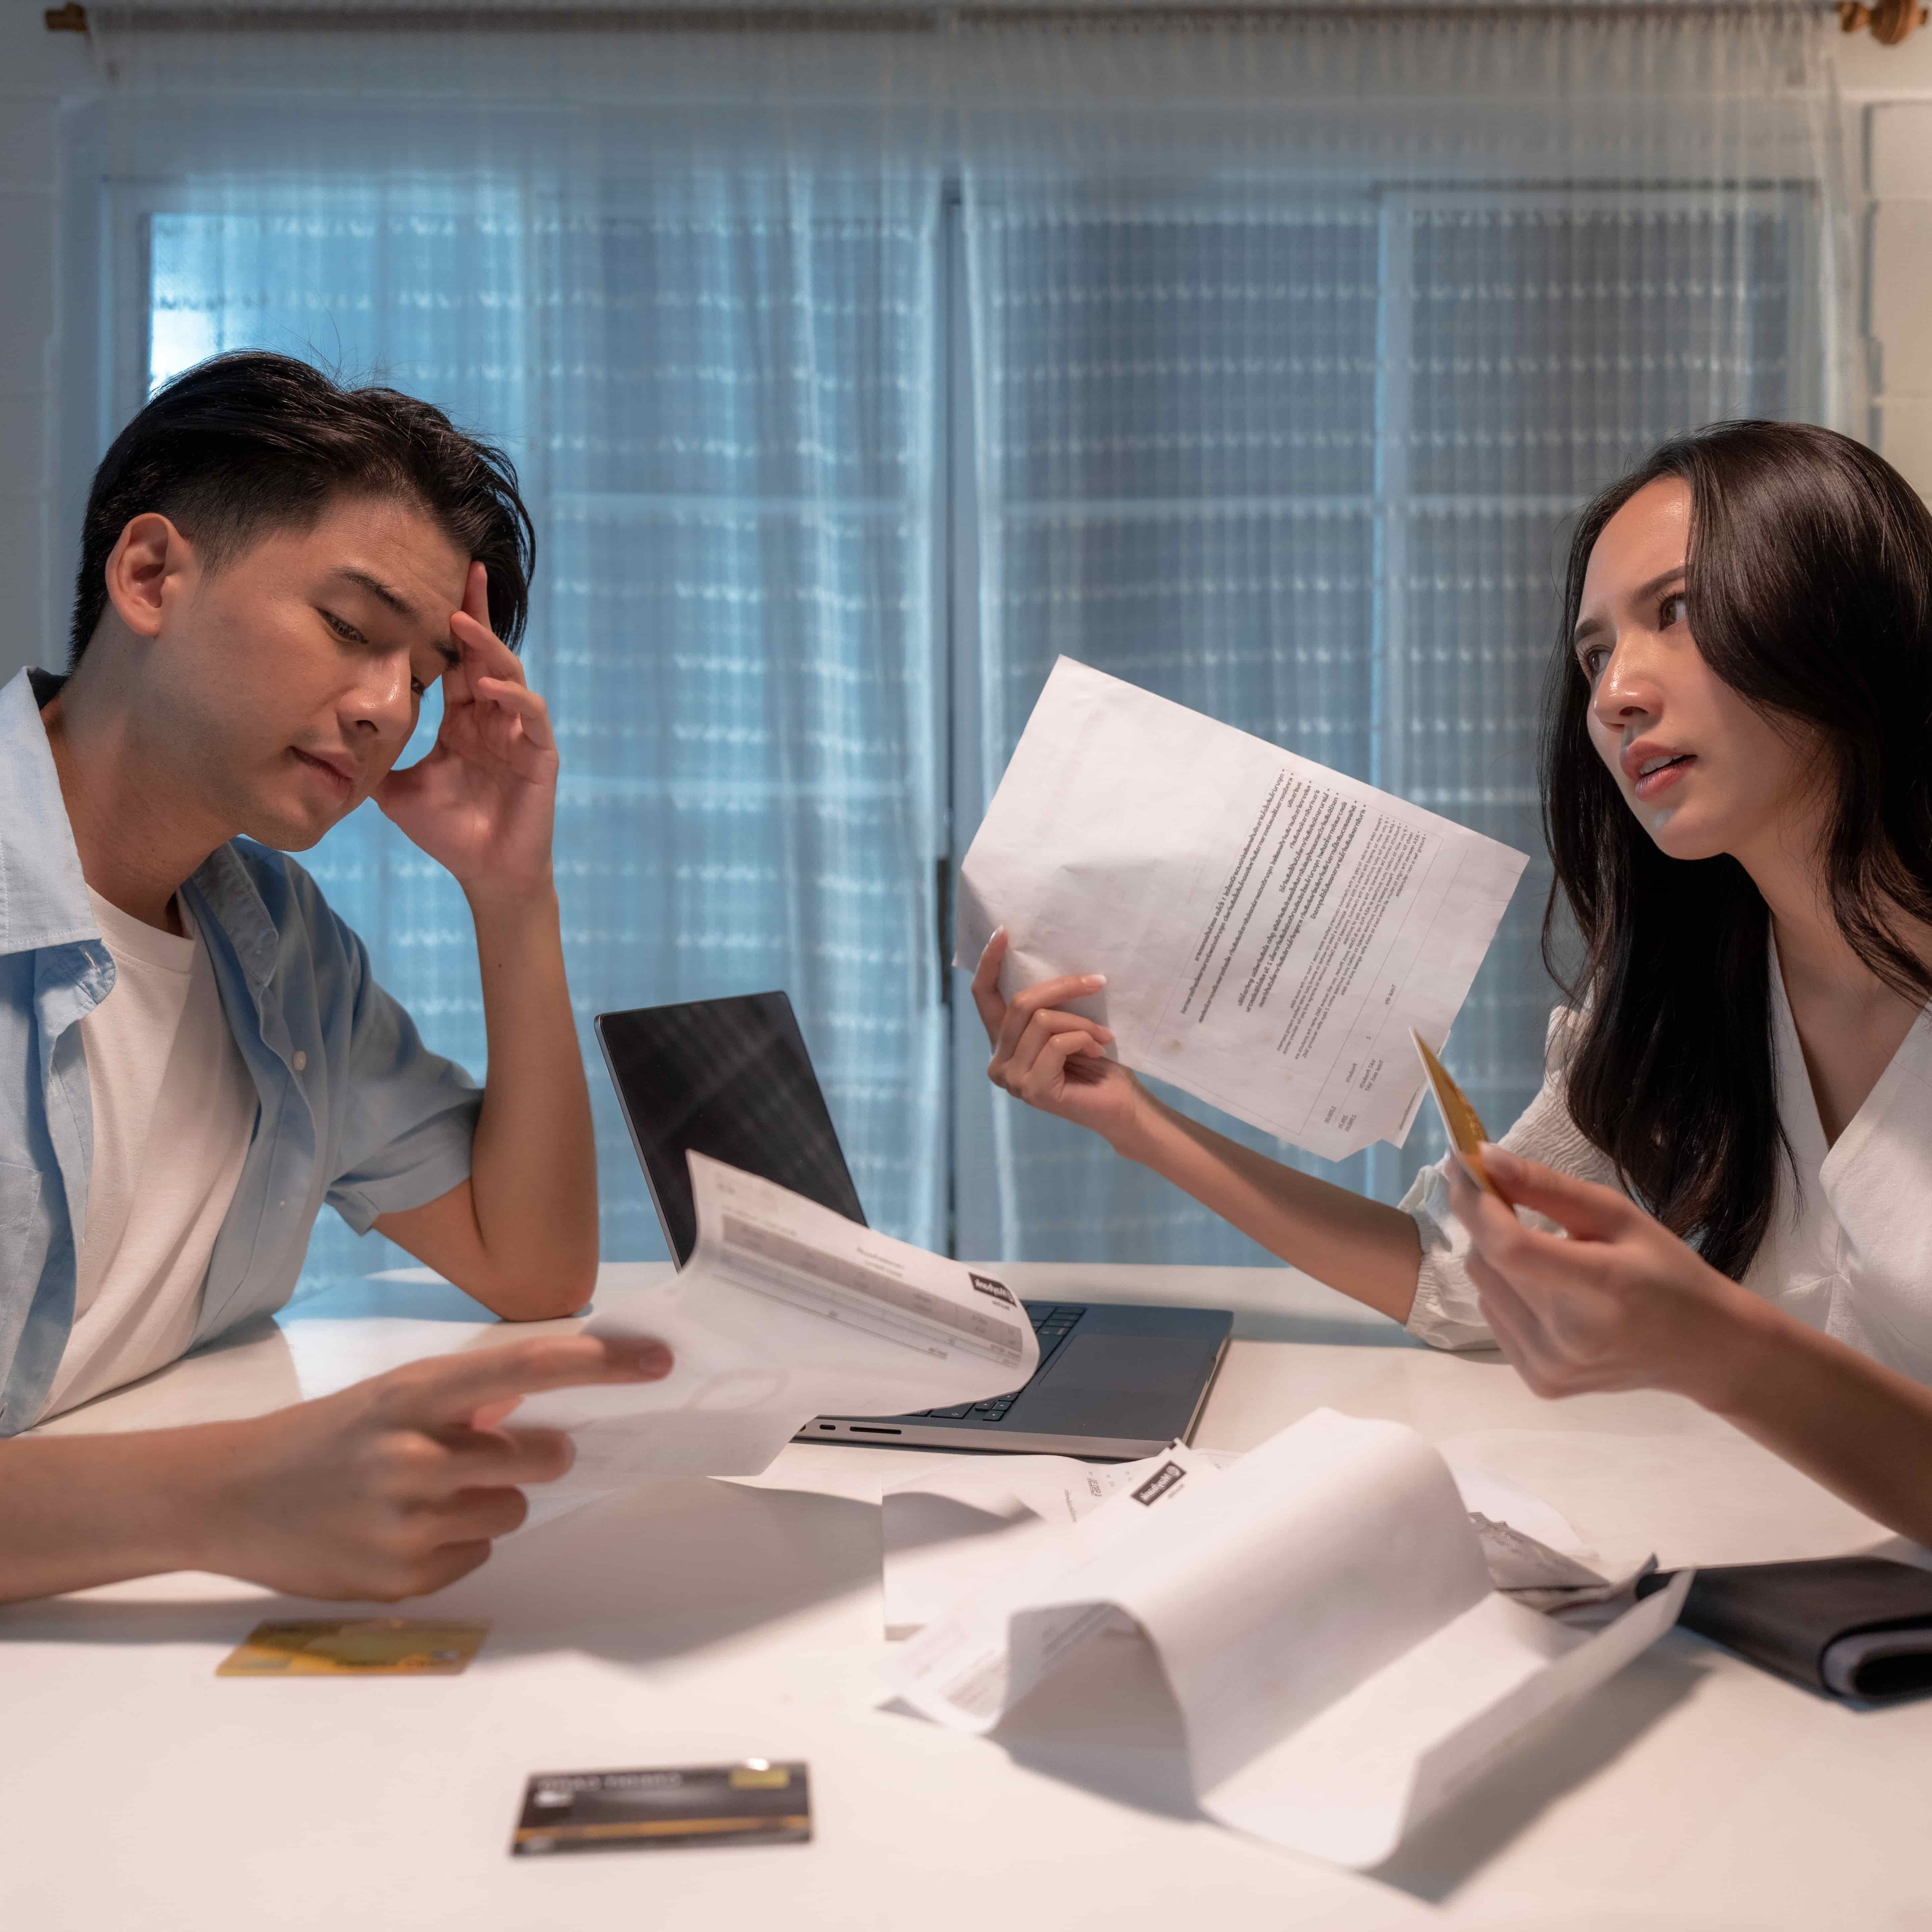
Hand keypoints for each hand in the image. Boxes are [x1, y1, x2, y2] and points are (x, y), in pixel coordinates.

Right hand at [197, 1334, 671, 1600]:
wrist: (230, 1496)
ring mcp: (406, 1522)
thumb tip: (545, 1398)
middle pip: (539, 1458)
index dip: (598, 1364)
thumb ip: (467, 1397)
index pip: (526, 1366)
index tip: (656, 1361)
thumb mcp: (392, 1397)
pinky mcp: (400, 1578)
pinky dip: (454, 1545)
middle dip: (539, 1457)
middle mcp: (413, 1454)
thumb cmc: (327, 1437)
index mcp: (414, 1394)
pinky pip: (473, 1559)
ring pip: (511, 1515)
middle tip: (503, 1455)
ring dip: (491, 1504)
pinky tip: (401, 1532)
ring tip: (429, 1496)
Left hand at [375, 562, 558, 903]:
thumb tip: (325, 740)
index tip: (436, 584)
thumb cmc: (449, 832)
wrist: (486, 872)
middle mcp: (493, 718)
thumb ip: (375, 759)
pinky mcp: (539, 755)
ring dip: (488, 649)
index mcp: (463, 720)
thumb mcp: (396, 790)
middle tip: (465, 572)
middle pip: (487, 653)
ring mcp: (518, 734)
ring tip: (462, 625)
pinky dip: (513, 698)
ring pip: (509, 676)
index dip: (452, 624)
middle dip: (477, 614)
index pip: (457, 661)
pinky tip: (488, 687)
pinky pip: (530, 716)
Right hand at [971, 929, 1149, 1149]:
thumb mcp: (1066, 1025)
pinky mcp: (1031, 1088)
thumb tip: (1046, 959)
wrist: (1121, 1107)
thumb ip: (1045, 1006)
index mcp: (1002, 1044)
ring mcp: (1011, 1079)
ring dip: (1081, 1022)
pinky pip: (1057, 1043)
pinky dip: (1083, 1040)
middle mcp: (998, 1062)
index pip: (984, 996)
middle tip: (1098, 982)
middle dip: (1063, 987)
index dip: (990, 962)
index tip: (1005, 932)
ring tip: (1103, 1037)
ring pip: (1042, 1021)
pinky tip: (1098, 1052)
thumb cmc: (1096, 1064)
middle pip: (1021, 1003)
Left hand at [1445, 1143, 1763, 1404]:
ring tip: (1544, 1253)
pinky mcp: (1540, 1383)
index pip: (1509, 1247)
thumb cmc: (1667, 1272)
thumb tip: (1484, 1158)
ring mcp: (1550, 1367)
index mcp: (1600, 1289)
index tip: (1462, 1163)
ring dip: (1495, 1258)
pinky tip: (1546, 1291)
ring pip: (1482, 1288)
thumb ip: (1548, 1187)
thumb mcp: (1619, 1217)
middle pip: (1486, 1263)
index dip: (1476, 1203)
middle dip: (1485, 1222)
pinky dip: (1505, 1293)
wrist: (1702, 1350)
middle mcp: (1568, 1338)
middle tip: (1506, 1198)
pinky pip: (1493, 1318)